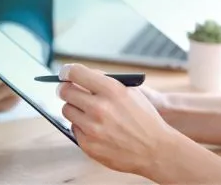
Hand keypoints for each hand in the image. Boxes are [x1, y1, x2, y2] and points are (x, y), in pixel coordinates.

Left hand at [57, 63, 178, 176]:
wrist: (155, 149)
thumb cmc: (144, 119)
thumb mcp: (130, 92)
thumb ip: (105, 81)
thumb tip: (81, 75)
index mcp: (112, 90)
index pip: (76, 73)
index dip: (68, 71)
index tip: (65, 73)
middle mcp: (100, 107)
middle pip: (66, 91)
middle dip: (66, 89)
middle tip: (68, 90)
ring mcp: (92, 128)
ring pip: (67, 109)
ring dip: (74, 108)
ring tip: (86, 110)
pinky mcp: (88, 144)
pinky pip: (74, 128)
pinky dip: (81, 126)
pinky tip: (95, 127)